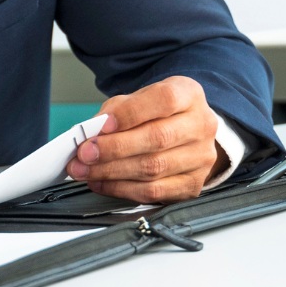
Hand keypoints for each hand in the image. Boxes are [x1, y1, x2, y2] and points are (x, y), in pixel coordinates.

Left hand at [65, 76, 228, 203]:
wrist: (184, 131)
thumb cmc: (155, 112)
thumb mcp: (138, 99)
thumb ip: (116, 110)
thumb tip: (92, 132)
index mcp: (188, 94)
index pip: (163, 100)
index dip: (130, 114)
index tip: (102, 125)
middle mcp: (201, 125)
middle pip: (157, 139)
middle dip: (114, 148)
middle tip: (84, 153)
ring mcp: (201, 158)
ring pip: (154, 169)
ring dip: (112, 172)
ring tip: (84, 170)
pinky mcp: (193, 185)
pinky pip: (154, 192)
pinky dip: (122, 189)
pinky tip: (100, 183)